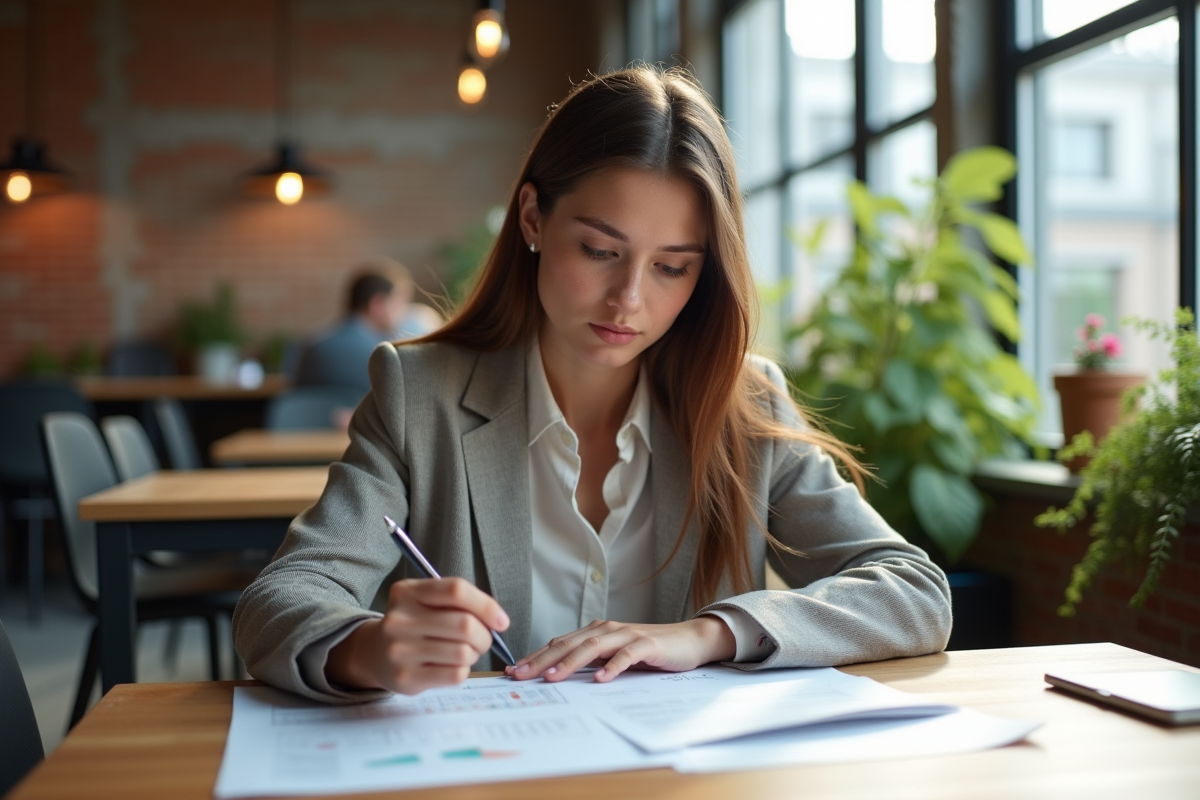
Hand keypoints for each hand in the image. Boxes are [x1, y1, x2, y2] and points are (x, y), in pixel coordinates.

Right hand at [325, 577, 509, 694]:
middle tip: (482, 640)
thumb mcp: (425, 601)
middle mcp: (399, 619)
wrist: (373, 653)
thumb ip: (457, 602)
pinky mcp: (406, 678)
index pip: (456, 591)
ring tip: (464, 652)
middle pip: (465, 625)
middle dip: (485, 635)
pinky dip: (463, 670)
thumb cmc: (413, 624)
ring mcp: (400, 650)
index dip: (486, 605)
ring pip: (463, 652)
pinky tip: (451, 666)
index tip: (501, 620)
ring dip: (474, 654)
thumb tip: (497, 619)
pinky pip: (455, 674)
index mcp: (407, 592)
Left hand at [505, 616, 735, 682]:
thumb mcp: (614, 655)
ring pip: (593, 647)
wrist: (690, 640)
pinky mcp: (647, 645)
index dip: (535, 656)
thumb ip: (590, 661)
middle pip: (569, 644)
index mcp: (596, 632)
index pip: (559, 644)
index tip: (513, 671)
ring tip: (553, 677)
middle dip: (542, 659)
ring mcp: (627, 635)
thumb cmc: (649, 651)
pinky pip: (626, 656)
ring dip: (570, 662)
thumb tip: (557, 674)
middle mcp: (607, 629)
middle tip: (520, 675)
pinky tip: (600, 679)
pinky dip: (612, 667)